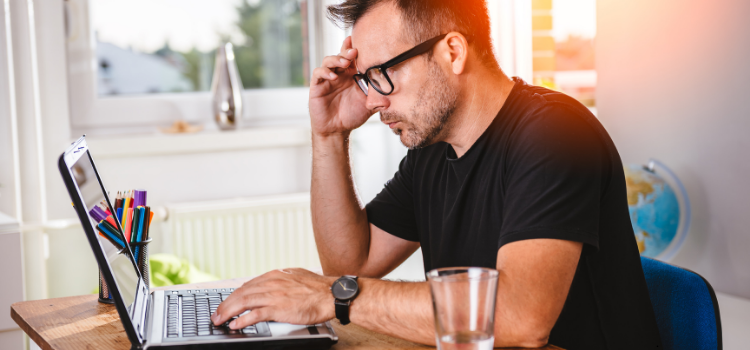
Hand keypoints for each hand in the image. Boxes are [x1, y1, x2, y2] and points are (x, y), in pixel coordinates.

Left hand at [211, 268, 336, 328]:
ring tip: (220, 320)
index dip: (234, 296)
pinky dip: (243, 320)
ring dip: (228, 312)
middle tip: (216, 314)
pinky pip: (255, 315)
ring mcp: (274, 295)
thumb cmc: (317, 288)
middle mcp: (271, 283)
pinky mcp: (279, 308)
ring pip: (244, 302)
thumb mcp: (295, 276)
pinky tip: (235, 325)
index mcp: (274, 275)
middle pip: (241, 293)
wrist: (331, 294)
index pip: (247, 285)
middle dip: (225, 305)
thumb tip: (273, 282)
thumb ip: (281, 280)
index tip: (227, 303)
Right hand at [309, 36, 373, 136]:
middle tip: (354, 51)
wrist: (337, 130)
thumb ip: (380, 101)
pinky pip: (318, 73)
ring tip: (345, 63)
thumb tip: (393, 97)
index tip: (359, 42)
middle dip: (347, 51)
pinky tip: (333, 76)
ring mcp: (327, 79)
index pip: (352, 58)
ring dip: (336, 59)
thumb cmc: (352, 116)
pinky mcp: (317, 86)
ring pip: (328, 61)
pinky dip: (325, 72)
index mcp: (351, 75)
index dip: (354, 48)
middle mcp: (339, 74)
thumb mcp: (368, 107)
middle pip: (341, 55)